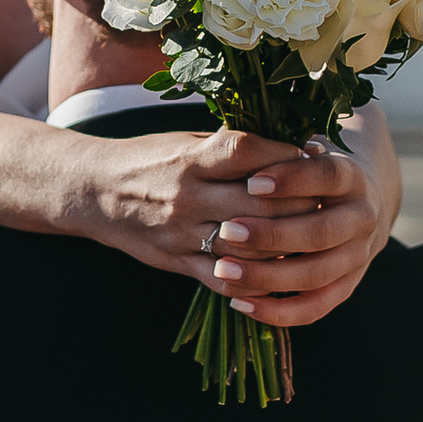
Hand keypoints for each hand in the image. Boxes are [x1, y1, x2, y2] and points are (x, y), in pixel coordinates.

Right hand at [76, 125, 393, 330]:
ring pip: (248, 246)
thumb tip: (291, 147)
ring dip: (286, 244)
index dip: (287, 156)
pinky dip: (258, 280)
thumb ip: (230, 148)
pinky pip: (225, 280)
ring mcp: (181, 234)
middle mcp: (186, 196)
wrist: (92, 192)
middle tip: (330, 200)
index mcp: (190, 158)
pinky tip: (282, 273)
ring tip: (314, 237)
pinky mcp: (177, 263)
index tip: (316, 155)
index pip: (249, 153)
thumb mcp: (185, 141)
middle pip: (258, 203)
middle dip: (300, 201)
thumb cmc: (148, 159)